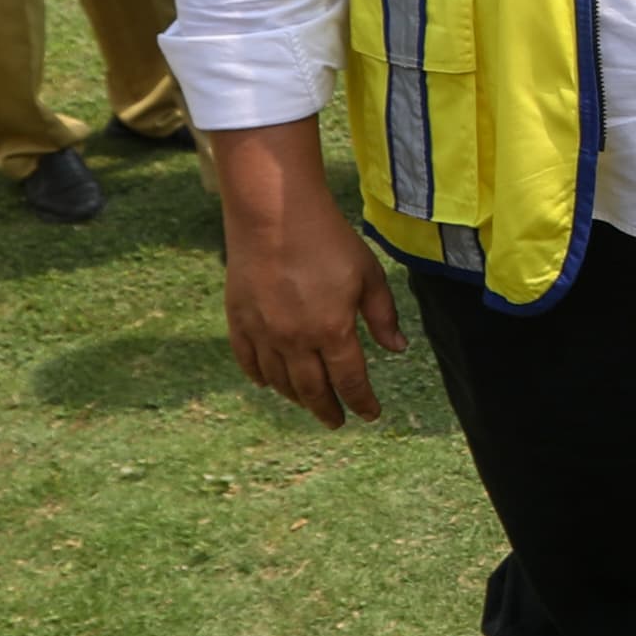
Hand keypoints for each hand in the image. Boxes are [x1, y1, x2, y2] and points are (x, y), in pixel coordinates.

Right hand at [216, 124, 404, 428]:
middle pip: (311, 390)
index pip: (349, 381)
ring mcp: (262, 332)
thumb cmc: (329, 240)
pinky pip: (248, 361)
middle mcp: (295, 340)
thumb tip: (398, 348)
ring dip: (295, 397)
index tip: (370, 414)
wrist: (274, 215)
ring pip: (278, 381)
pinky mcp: (238, 320)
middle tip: (336, 421)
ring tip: (308, 403)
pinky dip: (259, 377)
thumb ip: (383, 316)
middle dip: (327, 409)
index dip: (361, 402)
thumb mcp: (368, 275)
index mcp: (332, 331)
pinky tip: (268, 384)